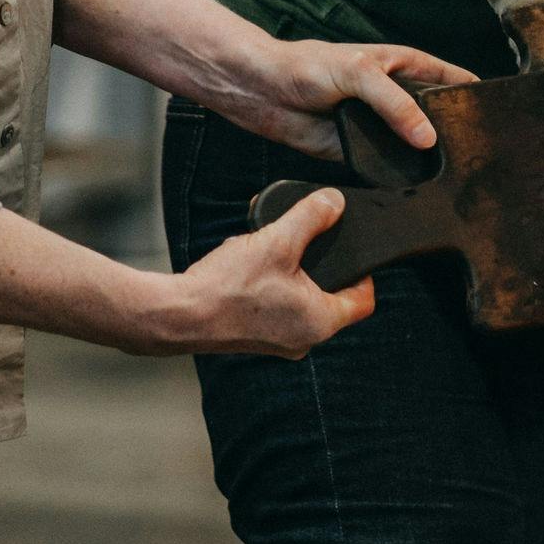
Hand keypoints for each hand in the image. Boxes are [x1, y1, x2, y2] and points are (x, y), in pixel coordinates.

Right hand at [161, 188, 377, 357]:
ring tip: (273, 248)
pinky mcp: (256, 337)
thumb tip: (335, 202)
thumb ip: (311, 217)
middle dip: (319, 264)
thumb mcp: (276, 241)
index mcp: (321, 322)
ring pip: (300, 299)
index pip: (364, 300)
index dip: (364, 272)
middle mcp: (304, 339)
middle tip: (307, 241)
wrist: (178, 315)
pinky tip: (251, 264)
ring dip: (290, 271)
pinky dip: (270, 283)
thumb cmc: (228, 287)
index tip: (351, 251)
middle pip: (331, 296)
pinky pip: (277, 306)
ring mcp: (279, 342)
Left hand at [226, 39, 476, 160]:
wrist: (265, 92)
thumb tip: (427, 136)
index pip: (452, 80)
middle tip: (479, 155)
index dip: (473, 95)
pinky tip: (414, 186)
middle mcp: (398, 98)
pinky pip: (389, 167)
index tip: (496, 115)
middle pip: (438, 118)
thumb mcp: (360, 72)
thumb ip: (395, 103)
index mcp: (406, 67)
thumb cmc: (309, 65)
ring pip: (415, 146)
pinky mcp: (364, 152)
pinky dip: (399, 175)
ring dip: (427, 159)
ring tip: (454, 176)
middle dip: (454, 134)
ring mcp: (382, 127)